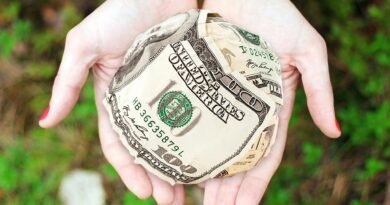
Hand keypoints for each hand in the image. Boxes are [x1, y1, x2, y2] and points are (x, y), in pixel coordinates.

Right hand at [39, 0, 195, 203]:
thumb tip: (45, 122)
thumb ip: (67, 83)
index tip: (145, 193)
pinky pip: (196, 117)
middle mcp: (142, 101)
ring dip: (180, 166)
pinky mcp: (191, 84)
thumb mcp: (85, 45)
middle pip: (149, 149)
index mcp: (115, 98)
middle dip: (158, 178)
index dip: (129, 171)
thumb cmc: (122, 10)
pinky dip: (199, 138)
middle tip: (173, 202)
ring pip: (174, 138)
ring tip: (193, 191)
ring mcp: (168, 94)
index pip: (119, 144)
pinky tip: (210, 156)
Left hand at [201, 0, 341, 203]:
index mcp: (272, 106)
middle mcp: (244, 108)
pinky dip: (189, 143)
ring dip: (205, 173)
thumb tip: (334, 132)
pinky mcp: (199, 85)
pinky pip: (193, 119)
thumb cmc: (275, 13)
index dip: (255, 184)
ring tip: (191, 199)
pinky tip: (177, 161)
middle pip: (235, 158)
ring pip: (213, 145)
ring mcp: (221, 99)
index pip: (264, 155)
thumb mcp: (307, 50)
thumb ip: (320, 90)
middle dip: (227, 188)